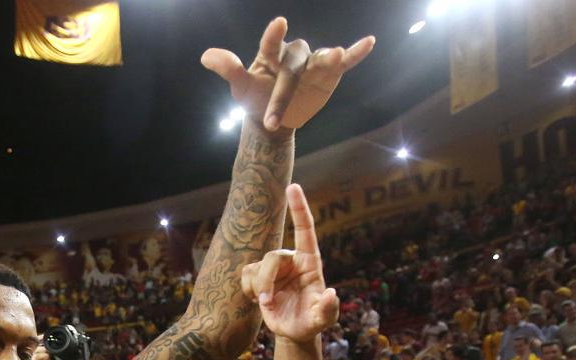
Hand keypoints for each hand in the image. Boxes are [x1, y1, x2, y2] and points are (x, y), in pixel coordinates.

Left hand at [201, 17, 373, 131]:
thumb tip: (206, 57)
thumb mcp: (241, 87)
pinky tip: (369, 42)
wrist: (273, 119)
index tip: (278, 24)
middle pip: (294, 65)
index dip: (274, 35)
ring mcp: (313, 63)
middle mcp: (293, 55)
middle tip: (271, 120)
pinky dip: (357, 53)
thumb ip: (228, 69)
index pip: (271, 44)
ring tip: (338, 57)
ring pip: (322, 58)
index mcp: (271, 55)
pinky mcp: (329, 74)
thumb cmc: (255, 98)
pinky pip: (345, 63)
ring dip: (331, 57)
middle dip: (284, 92)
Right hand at [243, 185, 338, 342]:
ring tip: (267, 305)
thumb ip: (328, 309)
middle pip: (272, 256)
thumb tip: (330, 294)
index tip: (292, 186)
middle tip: (266, 302)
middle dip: (266, 280)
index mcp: (310, 262)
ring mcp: (274, 268)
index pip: (305, 230)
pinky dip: (249, 290)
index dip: (299, 208)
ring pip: (257, 267)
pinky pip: (245, 274)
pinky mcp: (259, 276)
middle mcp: (291, 260)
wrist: (294, 331)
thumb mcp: (323, 320)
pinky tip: (260, 302)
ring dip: (258, 289)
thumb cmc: (311, 322)